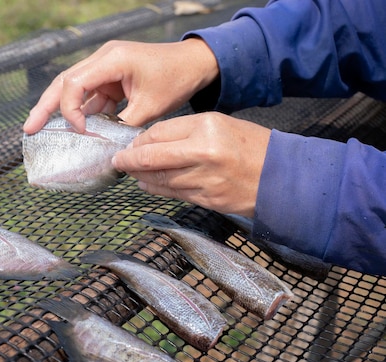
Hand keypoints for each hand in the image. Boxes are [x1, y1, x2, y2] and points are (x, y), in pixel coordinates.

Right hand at [23, 38, 218, 133]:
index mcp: (111, 60)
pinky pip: (91, 97)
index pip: (74, 83)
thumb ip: (124, 126)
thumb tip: (106, 148)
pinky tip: (77, 131)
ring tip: (40, 131)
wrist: (194, 64)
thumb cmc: (175, 78)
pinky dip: (84, 114)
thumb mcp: (150, 106)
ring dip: (61, 112)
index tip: (82, 132)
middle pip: (64, 83)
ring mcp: (105, 68)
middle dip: (45, 107)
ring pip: (74, 91)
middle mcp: (103, 60)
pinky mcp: (111, 79)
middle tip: (29, 129)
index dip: (71, 111)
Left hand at [111, 112, 271, 216]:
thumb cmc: (250, 146)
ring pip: (160, 178)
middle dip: (129, 160)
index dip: (139, 139)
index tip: (129, 143)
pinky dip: (155, 189)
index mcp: (206, 126)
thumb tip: (149, 141)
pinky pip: (173, 193)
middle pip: (153, 157)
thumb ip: (185, 132)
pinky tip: (146, 184)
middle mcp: (203, 152)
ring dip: (140, 176)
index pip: (159, 132)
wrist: (281, 176)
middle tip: (117, 161)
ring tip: (130, 172)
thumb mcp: (220, 125)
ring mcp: (205, 178)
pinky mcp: (207, 199)